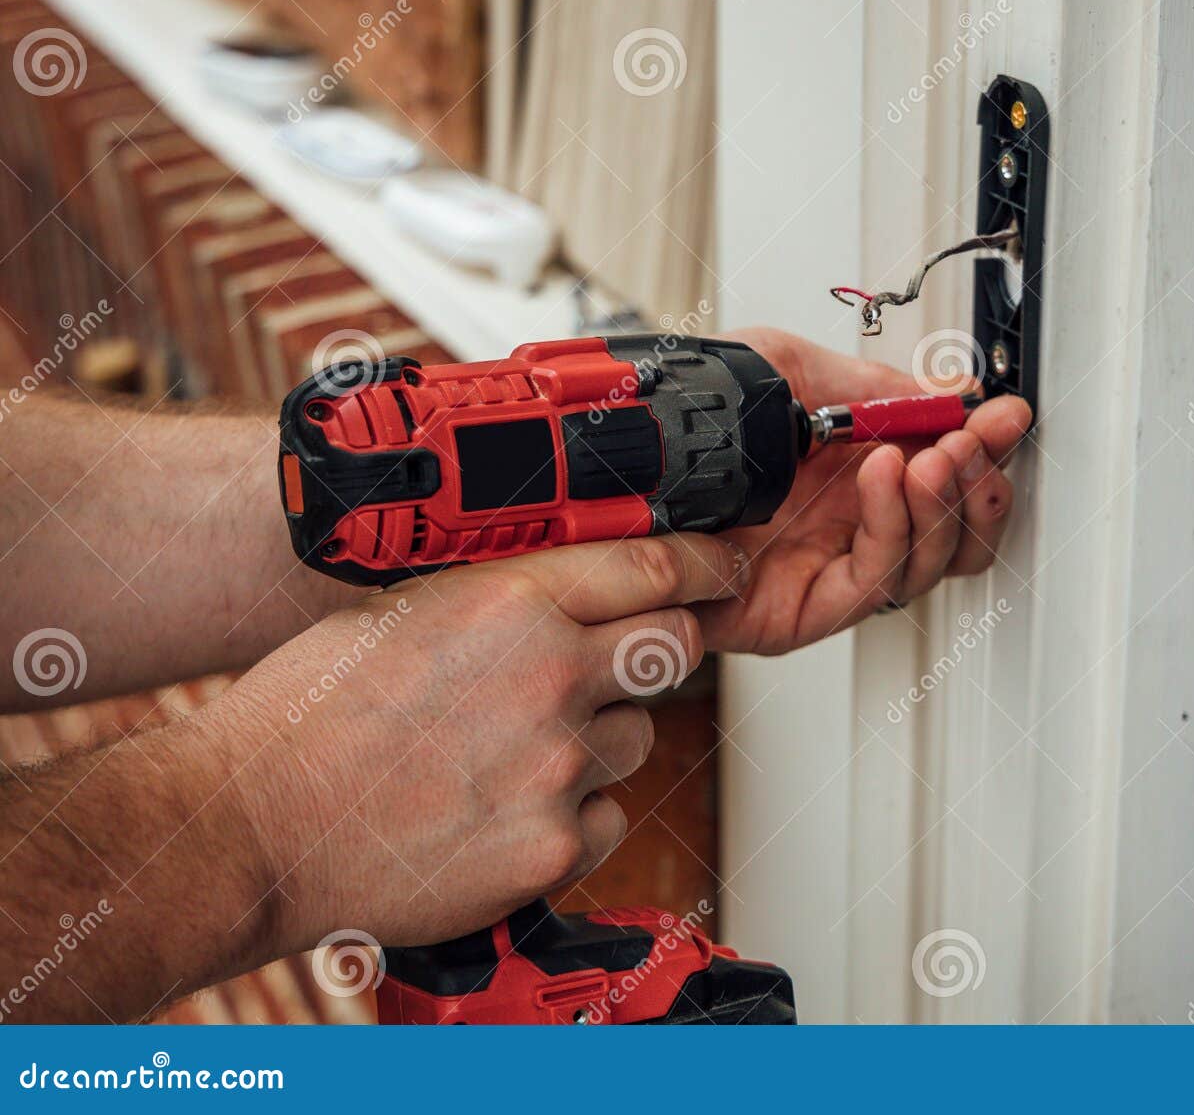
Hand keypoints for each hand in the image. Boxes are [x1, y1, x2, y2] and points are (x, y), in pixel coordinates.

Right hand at [212, 534, 746, 953]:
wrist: (253, 825)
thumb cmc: (307, 716)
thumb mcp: (406, 612)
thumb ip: (501, 599)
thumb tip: (567, 592)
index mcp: (508, 604)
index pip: (652, 566)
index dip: (704, 562)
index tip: (723, 565)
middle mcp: (547, 677)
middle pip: (674, 648)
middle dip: (662, 649)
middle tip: (628, 662)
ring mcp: (555, 767)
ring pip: (636, 738)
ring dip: (598, 739)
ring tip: (512, 754)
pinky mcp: (550, 848)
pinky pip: (609, 818)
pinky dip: (575, 815)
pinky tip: (505, 810)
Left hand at [695, 327, 1030, 654]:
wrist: (624, 460)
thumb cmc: (688, 422)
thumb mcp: (793, 372)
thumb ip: (876, 389)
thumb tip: (950, 390)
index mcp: (851, 472)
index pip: (943, 476)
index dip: (983, 449)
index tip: (1004, 415)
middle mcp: (846, 526)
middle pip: (952, 533)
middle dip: (979, 483)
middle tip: (977, 438)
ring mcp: (828, 571)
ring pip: (928, 564)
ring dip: (945, 505)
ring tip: (934, 455)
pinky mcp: (802, 614)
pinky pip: (874, 583)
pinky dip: (895, 528)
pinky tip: (886, 479)